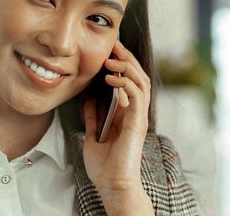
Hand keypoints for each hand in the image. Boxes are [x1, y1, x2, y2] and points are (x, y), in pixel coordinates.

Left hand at [82, 40, 152, 201]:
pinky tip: (111, 79)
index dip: (120, 63)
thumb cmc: (104, 166)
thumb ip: (93, 117)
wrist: (111, 184)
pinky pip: (137, 95)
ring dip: (126, 67)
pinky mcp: (138, 123)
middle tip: (113, 45)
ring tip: (110, 60)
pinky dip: (126, 83)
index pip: (129, 81)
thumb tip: (88, 100)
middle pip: (137, 76)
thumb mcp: (93, 135)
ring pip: (141, 81)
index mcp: (126, 114)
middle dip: (125, 58)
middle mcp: (135, 112)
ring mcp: (139, 117)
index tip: (107, 50)